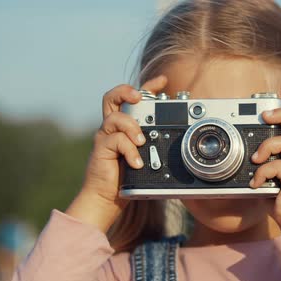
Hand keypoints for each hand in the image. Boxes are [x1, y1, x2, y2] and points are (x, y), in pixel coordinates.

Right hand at [66, 76, 167, 232]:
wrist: (107, 198)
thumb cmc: (127, 178)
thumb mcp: (147, 158)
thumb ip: (155, 145)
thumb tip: (180, 138)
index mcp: (125, 127)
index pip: (133, 99)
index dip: (147, 86)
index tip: (163, 81)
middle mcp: (113, 128)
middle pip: (112, 97)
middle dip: (127, 91)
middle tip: (139, 98)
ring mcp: (105, 137)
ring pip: (115, 117)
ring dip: (131, 127)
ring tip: (142, 142)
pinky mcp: (100, 149)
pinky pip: (116, 141)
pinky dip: (129, 150)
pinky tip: (136, 163)